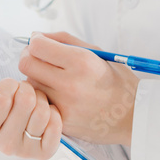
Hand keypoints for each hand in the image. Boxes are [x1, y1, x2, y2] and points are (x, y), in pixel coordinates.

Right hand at [0, 79, 62, 159]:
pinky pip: (55, 124)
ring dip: (41, 99)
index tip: (9, 87)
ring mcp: (25, 151)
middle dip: (26, 89)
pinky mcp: (44, 153)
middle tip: (23, 92)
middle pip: (25, 101)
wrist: (14, 132)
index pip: (2, 98)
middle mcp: (4, 145)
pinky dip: (53, 113)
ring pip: (42, 112)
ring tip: (34, 101)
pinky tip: (46, 113)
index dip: (9, 85)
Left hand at [18, 31, 139, 146]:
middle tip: (38, 58)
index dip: (34, 42)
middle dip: (29, 57)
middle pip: (26, 65)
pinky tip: (55, 95)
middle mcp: (69, 83)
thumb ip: (64, 40)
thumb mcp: (96, 52)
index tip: (39, 43)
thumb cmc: (117, 81)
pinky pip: (39, 103)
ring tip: (50, 78)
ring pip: (30, 85)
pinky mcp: (61, 122)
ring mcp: (64, 105)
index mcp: (80, 61)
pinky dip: (42, 97)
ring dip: (34, 78)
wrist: (132, 115)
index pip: (37, 46)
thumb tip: (36, 37)